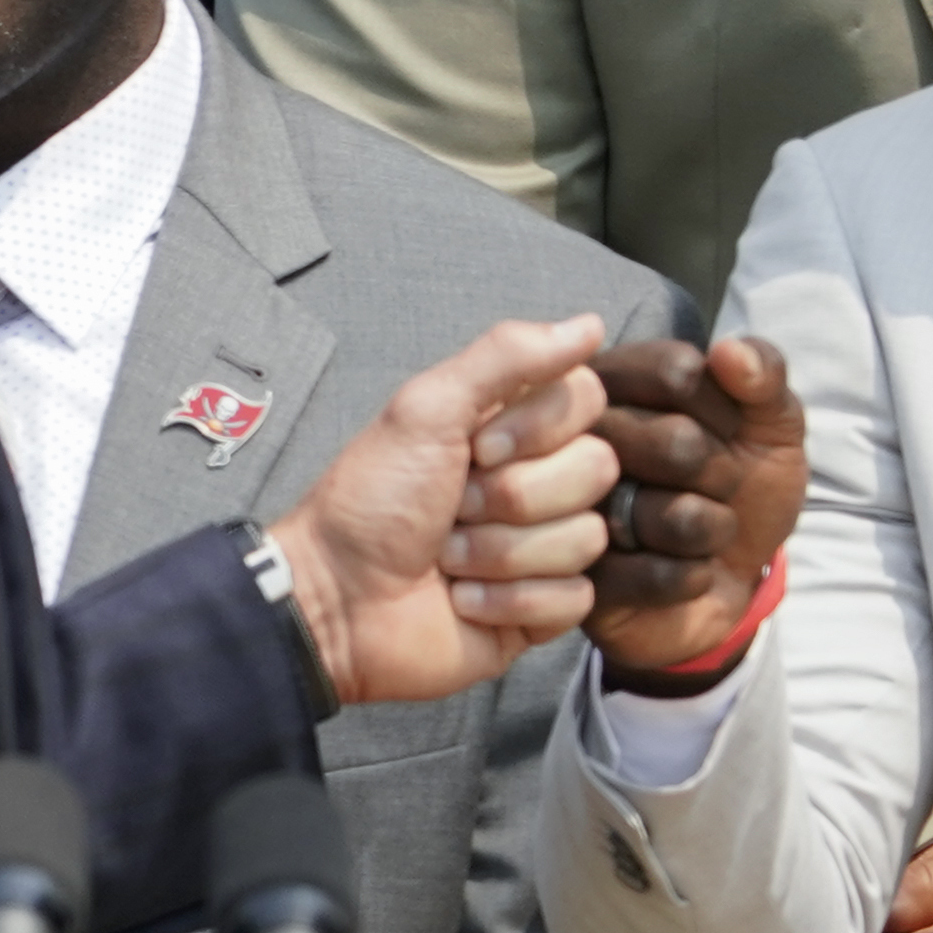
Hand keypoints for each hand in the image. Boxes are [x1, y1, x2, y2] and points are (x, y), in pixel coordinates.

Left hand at [260, 314, 617, 704]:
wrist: (336, 600)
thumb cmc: (371, 500)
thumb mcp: (426, 409)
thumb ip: (508, 356)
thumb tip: (589, 324)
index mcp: (515, 428)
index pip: (586, 400)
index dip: (538, 428)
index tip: (477, 447)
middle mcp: (539, 482)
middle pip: (596, 469)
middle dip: (512, 495)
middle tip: (454, 508)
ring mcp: (545, 547)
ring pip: (585, 537)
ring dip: (500, 551)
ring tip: (448, 558)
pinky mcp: (544, 608)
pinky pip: (573, 596)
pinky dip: (509, 601)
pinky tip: (465, 600)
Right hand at [581, 333, 807, 686]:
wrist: (732, 574)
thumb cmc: (741, 485)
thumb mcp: (769, 424)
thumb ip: (763, 376)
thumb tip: (729, 351)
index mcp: (614, 382)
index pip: (678, 372)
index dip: (727, 411)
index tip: (725, 431)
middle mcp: (577, 440)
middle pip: (678, 444)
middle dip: (724, 476)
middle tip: (714, 487)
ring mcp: (569, 511)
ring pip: (677, 517)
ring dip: (712, 531)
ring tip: (695, 532)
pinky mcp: (579, 578)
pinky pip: (660, 577)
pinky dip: (690, 577)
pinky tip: (677, 571)